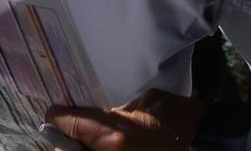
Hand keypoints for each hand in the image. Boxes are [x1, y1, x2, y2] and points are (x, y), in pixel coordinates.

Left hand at [47, 89, 204, 149]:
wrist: (198, 138)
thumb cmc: (174, 116)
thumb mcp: (142, 104)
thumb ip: (115, 113)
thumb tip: (95, 118)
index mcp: (114, 135)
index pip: (73, 125)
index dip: (58, 118)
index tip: (52, 114)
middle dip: (66, 143)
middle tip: (64, 133)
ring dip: (80, 149)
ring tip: (79, 141)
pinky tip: (98, 146)